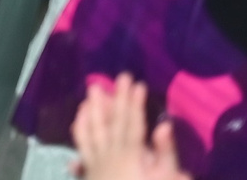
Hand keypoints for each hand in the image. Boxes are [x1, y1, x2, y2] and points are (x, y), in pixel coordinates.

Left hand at [71, 75, 186, 179]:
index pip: (133, 122)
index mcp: (131, 155)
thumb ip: (164, 154)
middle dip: (115, 98)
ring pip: (92, 129)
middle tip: (116, 77)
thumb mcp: (167, 179)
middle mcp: (110, 154)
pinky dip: (80, 129)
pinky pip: (82, 146)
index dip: (134, 102)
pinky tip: (79, 119)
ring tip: (93, 92)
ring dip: (93, 109)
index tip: (136, 82)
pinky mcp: (90, 172)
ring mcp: (97, 162)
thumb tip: (162, 126)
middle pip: (112, 121)